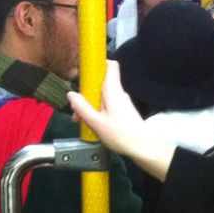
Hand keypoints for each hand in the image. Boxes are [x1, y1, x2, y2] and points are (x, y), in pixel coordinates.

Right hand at [68, 62, 176, 180]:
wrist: (143, 148)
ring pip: (102, 96)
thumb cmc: (120, 134)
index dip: (98, 63)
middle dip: (85, 93)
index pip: (110, 65)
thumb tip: (70, 94)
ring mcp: (121, 102)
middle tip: (75, 108)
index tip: (83, 71)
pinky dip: (96, 111)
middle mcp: (118, 93)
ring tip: (79, 120)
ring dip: (89, 105)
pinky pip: (106, 105)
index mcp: (113, 90)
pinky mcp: (122, 112)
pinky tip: (90, 124)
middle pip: (101, 83)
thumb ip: (82, 108)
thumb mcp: (96, 123)